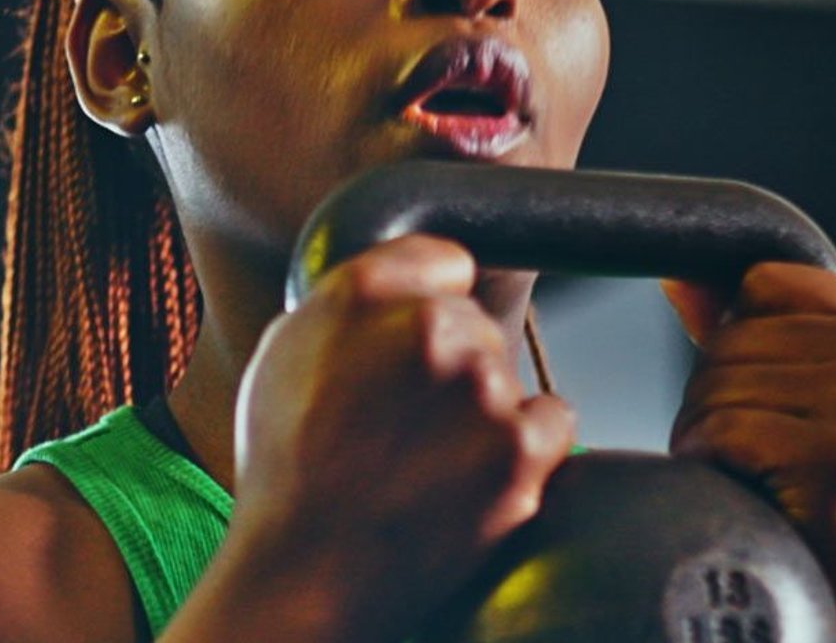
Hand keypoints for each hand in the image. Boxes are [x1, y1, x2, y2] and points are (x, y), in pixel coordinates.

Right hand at [202, 235, 575, 642]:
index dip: (430, 301)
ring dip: (482, 408)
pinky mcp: (520, 451)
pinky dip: (527, 445)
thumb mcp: (284, 352)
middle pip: (476, 323)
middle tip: (407, 420)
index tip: (415, 342)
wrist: (305, 572)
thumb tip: (403, 277)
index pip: (444, 262)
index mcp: (366, 294)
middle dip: (453, 363)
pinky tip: (472, 474)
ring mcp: (483, 390)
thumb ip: (348, 299)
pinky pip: (552, 419)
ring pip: (507, 374)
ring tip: (427, 459)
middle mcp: (431, 331)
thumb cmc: (287, 468)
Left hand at [664, 263, 835, 640]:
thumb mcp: (815, 385)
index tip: (773, 396)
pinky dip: (713, 462)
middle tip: (757, 448)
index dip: (740, 340)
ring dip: (708, 432)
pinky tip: (750, 490)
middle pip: (734, 335)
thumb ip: (753, 323)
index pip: (761, 283)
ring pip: (720, 382)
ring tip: (754, 470)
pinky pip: (725, 430)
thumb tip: (678, 276)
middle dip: (718, 394)